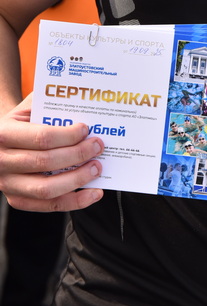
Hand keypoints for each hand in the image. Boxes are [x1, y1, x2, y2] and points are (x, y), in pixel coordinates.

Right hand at [0, 95, 104, 211]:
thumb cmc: (21, 122)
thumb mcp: (28, 108)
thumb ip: (50, 102)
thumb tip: (83, 98)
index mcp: (4, 134)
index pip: (41, 137)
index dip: (67, 135)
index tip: (86, 130)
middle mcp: (2, 162)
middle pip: (45, 162)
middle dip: (77, 155)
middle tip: (98, 147)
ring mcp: (8, 184)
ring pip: (47, 190)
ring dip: (78, 180)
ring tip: (97, 169)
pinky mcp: (17, 200)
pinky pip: (49, 206)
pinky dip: (75, 202)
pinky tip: (94, 193)